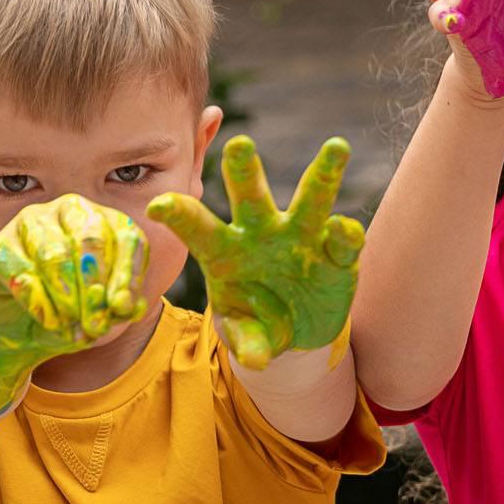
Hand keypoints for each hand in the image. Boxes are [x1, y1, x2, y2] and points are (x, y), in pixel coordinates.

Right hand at [0, 195, 147, 424]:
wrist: (18, 328)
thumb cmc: (73, 313)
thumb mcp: (104, 314)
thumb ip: (120, 309)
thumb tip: (131, 306)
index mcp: (108, 222)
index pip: (128, 239)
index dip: (128, 274)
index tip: (123, 307)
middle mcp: (71, 211)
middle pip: (91, 240)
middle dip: (95, 287)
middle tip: (97, 325)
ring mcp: (31, 223)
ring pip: (55, 254)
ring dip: (67, 297)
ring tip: (73, 326)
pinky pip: (21, 272)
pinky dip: (39, 302)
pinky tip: (49, 322)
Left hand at [148, 137, 364, 369]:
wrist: (299, 331)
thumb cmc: (259, 325)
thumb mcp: (248, 336)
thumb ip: (248, 342)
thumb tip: (257, 359)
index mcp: (225, 251)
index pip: (198, 228)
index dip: (180, 216)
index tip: (158, 204)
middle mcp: (262, 233)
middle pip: (251, 197)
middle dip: (245, 170)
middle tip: (239, 144)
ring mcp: (302, 238)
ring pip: (311, 200)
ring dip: (324, 173)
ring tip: (336, 147)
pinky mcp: (337, 253)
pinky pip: (344, 238)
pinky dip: (346, 234)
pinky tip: (345, 233)